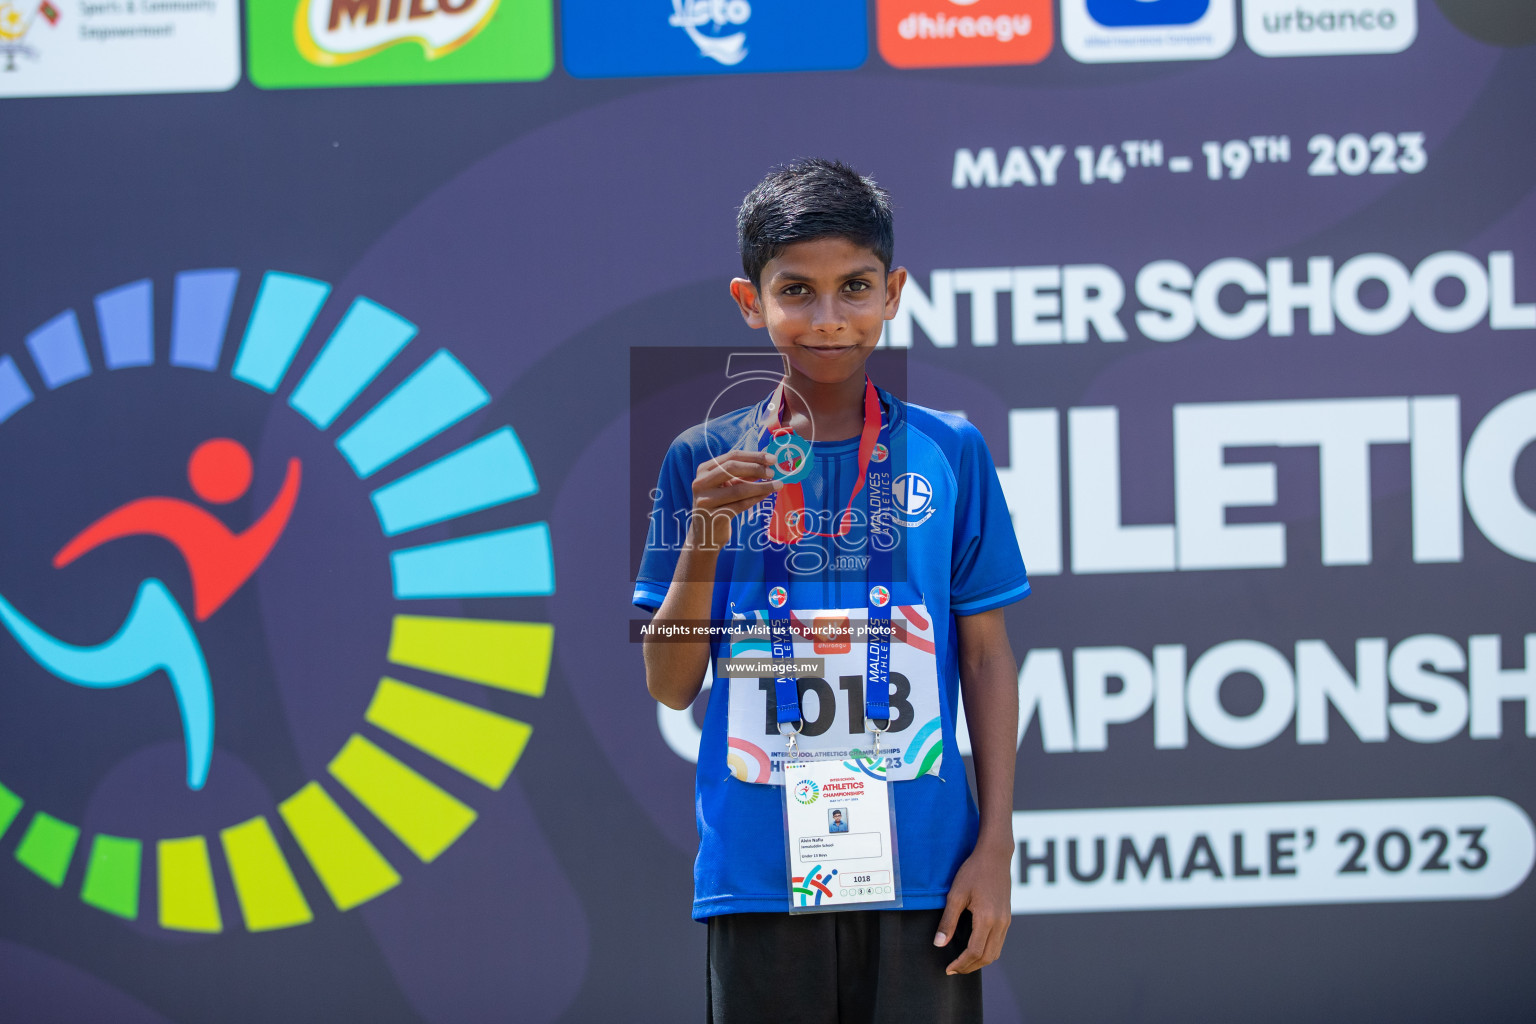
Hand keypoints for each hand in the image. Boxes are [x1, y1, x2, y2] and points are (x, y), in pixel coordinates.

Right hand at [689, 450, 780, 548]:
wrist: (705, 534)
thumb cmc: (719, 505)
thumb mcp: (726, 486)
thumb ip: (742, 475)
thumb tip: (766, 464)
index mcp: (704, 470)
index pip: (731, 457)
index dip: (754, 456)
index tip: (772, 459)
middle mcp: (701, 483)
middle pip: (732, 468)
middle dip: (756, 468)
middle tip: (773, 472)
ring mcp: (705, 500)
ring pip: (738, 489)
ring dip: (761, 486)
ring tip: (777, 485)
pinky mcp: (713, 516)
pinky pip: (740, 505)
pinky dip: (756, 498)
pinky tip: (767, 495)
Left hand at [933, 842, 1012, 974]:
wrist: (995, 856)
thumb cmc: (973, 872)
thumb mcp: (956, 895)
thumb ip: (948, 921)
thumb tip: (939, 944)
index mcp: (987, 919)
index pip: (975, 952)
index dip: (961, 964)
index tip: (948, 968)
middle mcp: (1000, 923)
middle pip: (988, 957)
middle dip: (970, 967)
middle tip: (953, 969)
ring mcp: (1006, 920)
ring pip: (996, 951)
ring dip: (980, 961)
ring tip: (962, 962)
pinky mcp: (1007, 917)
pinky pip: (999, 942)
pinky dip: (987, 950)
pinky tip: (974, 947)